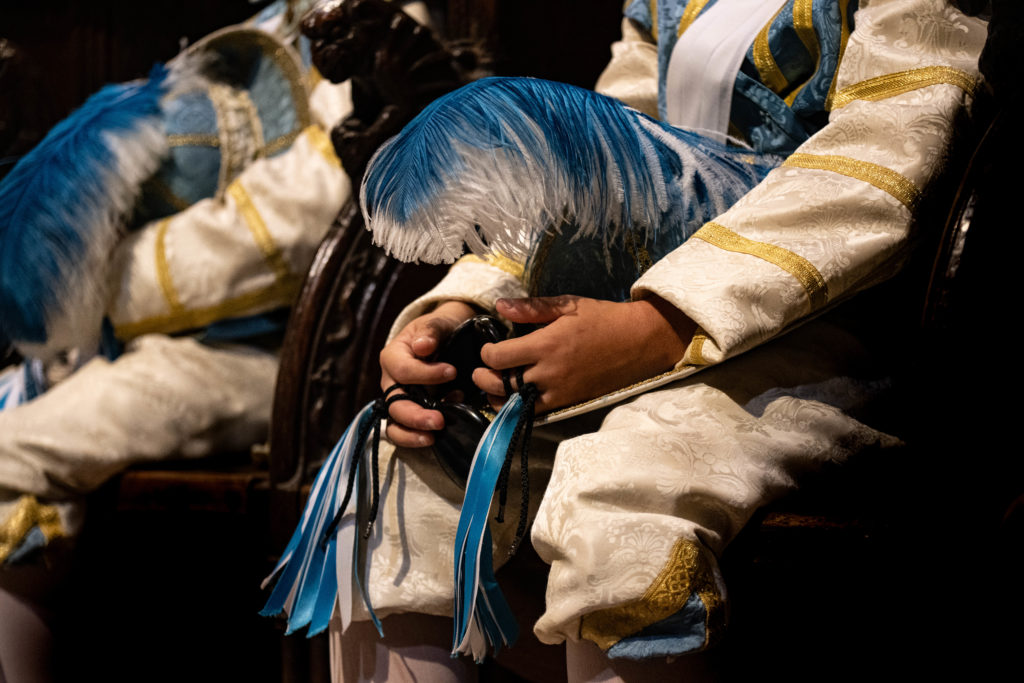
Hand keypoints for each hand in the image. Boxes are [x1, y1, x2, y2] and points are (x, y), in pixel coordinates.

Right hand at [380, 300, 475, 445]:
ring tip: (433, 437)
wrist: (447, 339)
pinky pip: (406, 432)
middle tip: (440, 422)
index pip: (402, 370)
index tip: (452, 371)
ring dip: (412, 433)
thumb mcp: (437, 323)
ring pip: (395, 423)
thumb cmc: (439, 331)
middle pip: (394, 403)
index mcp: (392, 356)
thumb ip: (430, 331)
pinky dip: (418, 436)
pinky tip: (441, 431)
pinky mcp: (411, 413)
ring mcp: (400, 400)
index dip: (426, 374)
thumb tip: (422, 346)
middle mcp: (391, 381)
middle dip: (415, 415)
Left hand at [472, 295, 694, 413]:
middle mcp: (550, 371)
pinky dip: (520, 408)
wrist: (639, 342)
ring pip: (515, 404)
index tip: (489, 347)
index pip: (499, 357)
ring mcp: (560, 391)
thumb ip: (531, 308)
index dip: (487, 353)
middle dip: (484, 378)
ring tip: (495, 387)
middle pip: (501, 384)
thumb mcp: (568, 305)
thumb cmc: (603, 319)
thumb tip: (499, 306)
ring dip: (499, 397)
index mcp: (546, 344)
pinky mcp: (569, 402)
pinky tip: (517, 397)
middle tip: (481, 371)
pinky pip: (536, 413)